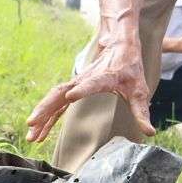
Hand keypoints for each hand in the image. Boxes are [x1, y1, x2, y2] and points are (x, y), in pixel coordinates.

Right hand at [25, 31, 153, 142]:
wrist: (119, 47)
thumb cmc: (130, 68)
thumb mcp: (140, 90)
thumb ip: (142, 111)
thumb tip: (149, 133)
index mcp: (104, 77)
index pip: (92, 83)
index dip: (83, 89)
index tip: (72, 96)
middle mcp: (84, 80)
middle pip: (61, 93)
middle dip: (46, 109)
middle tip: (32, 124)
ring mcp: (76, 84)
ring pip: (54, 99)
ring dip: (42, 115)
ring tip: (31, 135)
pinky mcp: (73, 89)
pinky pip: (57, 104)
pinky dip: (47, 117)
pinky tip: (39, 132)